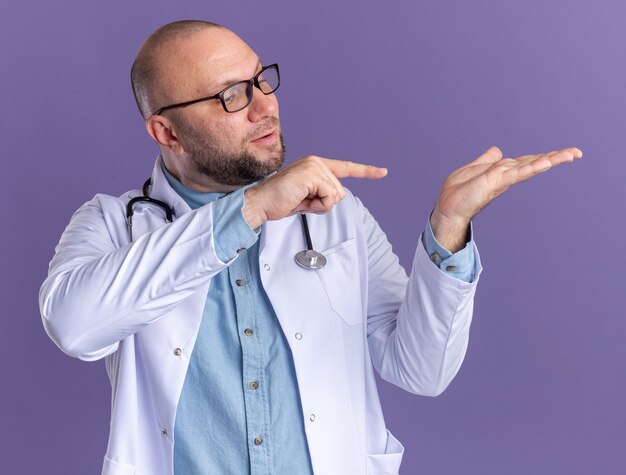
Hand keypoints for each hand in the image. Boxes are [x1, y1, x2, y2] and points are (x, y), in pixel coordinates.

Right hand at [243, 155, 386, 228]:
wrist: (262, 203)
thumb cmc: (281, 201)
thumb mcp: (308, 197)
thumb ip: (323, 193)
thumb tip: (338, 196)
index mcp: (315, 165)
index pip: (346, 168)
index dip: (366, 171)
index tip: (383, 172)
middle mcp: (316, 162)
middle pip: (340, 190)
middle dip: (324, 203)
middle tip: (303, 201)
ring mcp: (314, 167)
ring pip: (335, 195)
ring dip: (319, 205)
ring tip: (300, 200)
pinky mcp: (312, 175)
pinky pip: (329, 197)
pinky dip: (317, 205)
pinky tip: (301, 200)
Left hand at [431, 146, 582, 251]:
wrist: (447, 208)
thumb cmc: (457, 193)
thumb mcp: (472, 170)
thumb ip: (486, 160)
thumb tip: (498, 151)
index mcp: (501, 171)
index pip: (525, 161)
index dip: (542, 156)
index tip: (562, 153)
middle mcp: (505, 175)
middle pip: (533, 162)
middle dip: (555, 157)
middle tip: (576, 153)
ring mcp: (502, 179)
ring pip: (530, 166)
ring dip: (550, 160)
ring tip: (570, 154)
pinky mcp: (496, 182)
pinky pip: (517, 173)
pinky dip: (531, 167)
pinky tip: (546, 163)